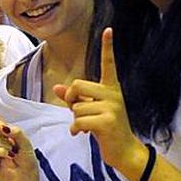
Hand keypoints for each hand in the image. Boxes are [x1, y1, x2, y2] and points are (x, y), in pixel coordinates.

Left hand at [54, 28, 142, 171]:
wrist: (123, 150)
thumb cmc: (105, 128)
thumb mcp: (89, 110)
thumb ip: (75, 98)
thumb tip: (57, 87)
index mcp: (111, 88)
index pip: (108, 64)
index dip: (107, 47)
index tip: (109, 30)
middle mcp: (113, 94)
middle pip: (77, 85)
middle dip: (70, 99)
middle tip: (77, 111)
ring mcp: (112, 107)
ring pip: (76, 107)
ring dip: (75, 120)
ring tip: (87, 126)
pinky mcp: (107, 121)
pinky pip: (79, 120)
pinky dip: (76, 129)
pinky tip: (83, 134)